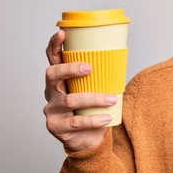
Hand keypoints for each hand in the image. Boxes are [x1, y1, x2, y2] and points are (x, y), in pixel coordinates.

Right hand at [43, 30, 117, 151]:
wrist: (87, 140)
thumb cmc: (92, 110)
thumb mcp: (95, 90)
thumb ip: (101, 76)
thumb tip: (121, 55)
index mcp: (60, 79)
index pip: (52, 58)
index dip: (54, 45)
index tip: (62, 33)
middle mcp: (51, 92)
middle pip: (52, 75)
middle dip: (69, 69)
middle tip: (89, 68)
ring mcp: (51, 109)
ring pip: (69, 100)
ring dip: (93, 98)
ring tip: (111, 98)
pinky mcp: (55, 126)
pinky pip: (75, 122)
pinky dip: (93, 119)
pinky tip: (106, 117)